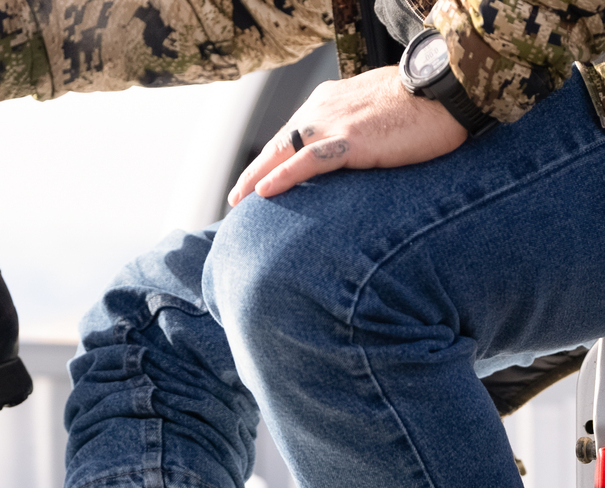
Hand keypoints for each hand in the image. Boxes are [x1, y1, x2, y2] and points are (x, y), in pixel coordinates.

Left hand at [228, 66, 467, 204]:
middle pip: (278, 143)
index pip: (291, 133)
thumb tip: (350, 154)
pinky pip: (308, 160)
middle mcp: (324, 109)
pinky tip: (264, 193)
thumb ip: (355, 130)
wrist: (449, 87)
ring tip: (239, 202)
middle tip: (236, 198)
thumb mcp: (377, 114)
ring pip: (283, 151)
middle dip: (254, 171)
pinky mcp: (352, 139)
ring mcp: (337, 123)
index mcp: (330, 101)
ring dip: (257, 178)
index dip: (271, 158)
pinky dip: (283, 176)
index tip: (257, 180)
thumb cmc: (422, 103)